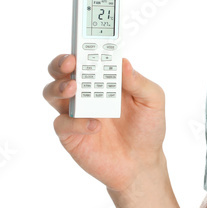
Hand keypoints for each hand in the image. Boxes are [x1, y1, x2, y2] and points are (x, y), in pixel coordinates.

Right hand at [43, 53, 166, 191]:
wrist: (142, 163)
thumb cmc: (147, 128)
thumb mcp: (153, 102)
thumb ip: (139, 82)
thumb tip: (124, 63)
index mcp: (105, 79)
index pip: (87, 56)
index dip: (81, 47)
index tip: (83, 43)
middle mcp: (86, 92)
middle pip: (60, 70)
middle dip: (60, 62)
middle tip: (70, 63)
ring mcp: (75, 112)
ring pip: (52, 92)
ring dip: (59, 87)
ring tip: (74, 89)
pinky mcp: (70, 134)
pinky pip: (62, 123)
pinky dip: (76, 122)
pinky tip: (94, 125)